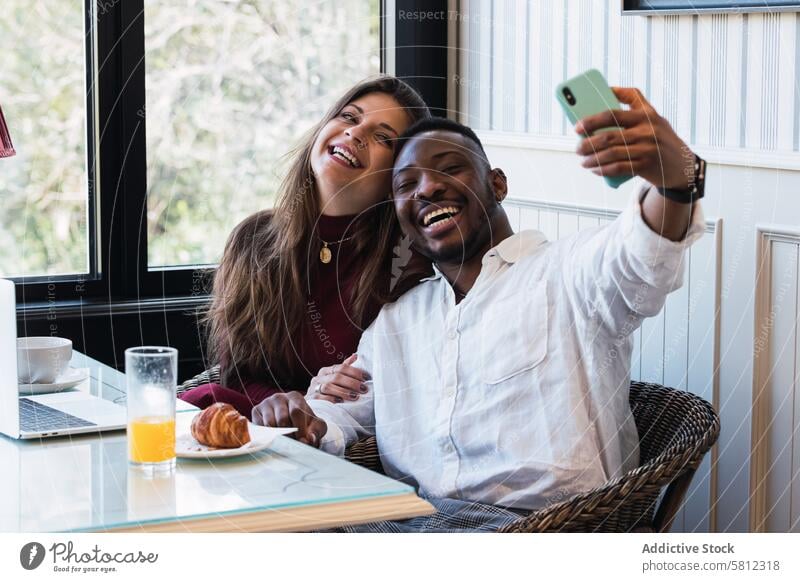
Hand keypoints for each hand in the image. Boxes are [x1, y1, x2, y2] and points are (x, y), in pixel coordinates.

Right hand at [251, 391, 326, 446]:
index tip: (302, 440)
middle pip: (282, 419)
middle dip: (289, 434)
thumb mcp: (316, 426)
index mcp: (295, 397)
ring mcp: (266, 403)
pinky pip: (259, 427)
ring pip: (269, 424)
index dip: (300, 429)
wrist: (291, 422)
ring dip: (277, 436)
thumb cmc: (305, 423)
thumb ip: (316, 432)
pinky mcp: (255, 411)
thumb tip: (308, 440)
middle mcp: (279, 397)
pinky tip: (274, 437)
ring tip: (284, 440)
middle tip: (293, 442)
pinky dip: (267, 435)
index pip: (296, 412)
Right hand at [307, 353, 369, 402]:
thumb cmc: (328, 393)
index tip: (366, 378)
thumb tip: (355, 356)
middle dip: (351, 383)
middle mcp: (318, 378)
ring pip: (328, 387)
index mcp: (326, 371)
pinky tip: (340, 402)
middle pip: (336, 377)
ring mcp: (313, 388)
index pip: (341, 367)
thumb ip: (344, 368)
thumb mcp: (336, 380)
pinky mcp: (310, 400)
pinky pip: (320, 398)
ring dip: (343, 391)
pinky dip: (331, 399)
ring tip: (355, 397)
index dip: (354, 372)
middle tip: (363, 389)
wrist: (313, 407)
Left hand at [575, 87, 695, 189]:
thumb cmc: (660, 136)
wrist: (682, 164)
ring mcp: (647, 149)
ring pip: (611, 154)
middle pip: (608, 136)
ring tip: (583, 161)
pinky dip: (603, 170)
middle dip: (587, 143)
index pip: (612, 114)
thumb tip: (608, 88)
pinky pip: (618, 168)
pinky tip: (595, 169)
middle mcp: (647, 131)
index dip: (591, 120)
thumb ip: (634, 100)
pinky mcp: (646, 166)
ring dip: (592, 159)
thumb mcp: (652, 115)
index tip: (577, 126)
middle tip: (577, 148)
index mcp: (645, 115)